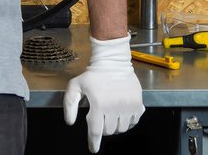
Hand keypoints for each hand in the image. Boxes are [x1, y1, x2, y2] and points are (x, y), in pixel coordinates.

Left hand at [63, 34, 144, 151]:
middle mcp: (114, 107)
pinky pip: (133, 122)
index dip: (94, 142)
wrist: (113, 61)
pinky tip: (121, 115)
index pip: (96, 131)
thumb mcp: (75, 86)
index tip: (93, 149)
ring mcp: (127, 106)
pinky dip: (127, 123)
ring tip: (111, 116)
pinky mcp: (137, 104)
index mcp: (98, 104)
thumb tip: (70, 122)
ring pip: (121, 129)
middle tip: (101, 118)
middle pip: (109, 131)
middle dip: (103, 128)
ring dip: (115, 126)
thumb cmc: (93, 74)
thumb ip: (69, 104)